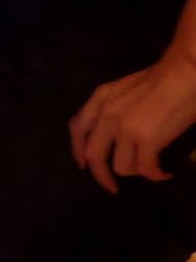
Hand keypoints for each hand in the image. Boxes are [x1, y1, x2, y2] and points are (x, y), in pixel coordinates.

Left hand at [69, 50, 195, 193]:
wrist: (185, 72)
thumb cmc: (163, 78)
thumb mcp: (126, 89)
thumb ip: (115, 109)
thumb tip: (119, 136)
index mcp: (100, 98)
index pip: (77, 128)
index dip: (78, 150)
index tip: (83, 165)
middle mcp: (106, 114)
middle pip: (93, 155)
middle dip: (101, 176)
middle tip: (112, 188)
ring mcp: (124, 128)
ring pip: (121, 167)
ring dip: (138, 172)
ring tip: (152, 168)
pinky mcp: (145, 139)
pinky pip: (146, 169)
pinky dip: (157, 175)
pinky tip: (167, 173)